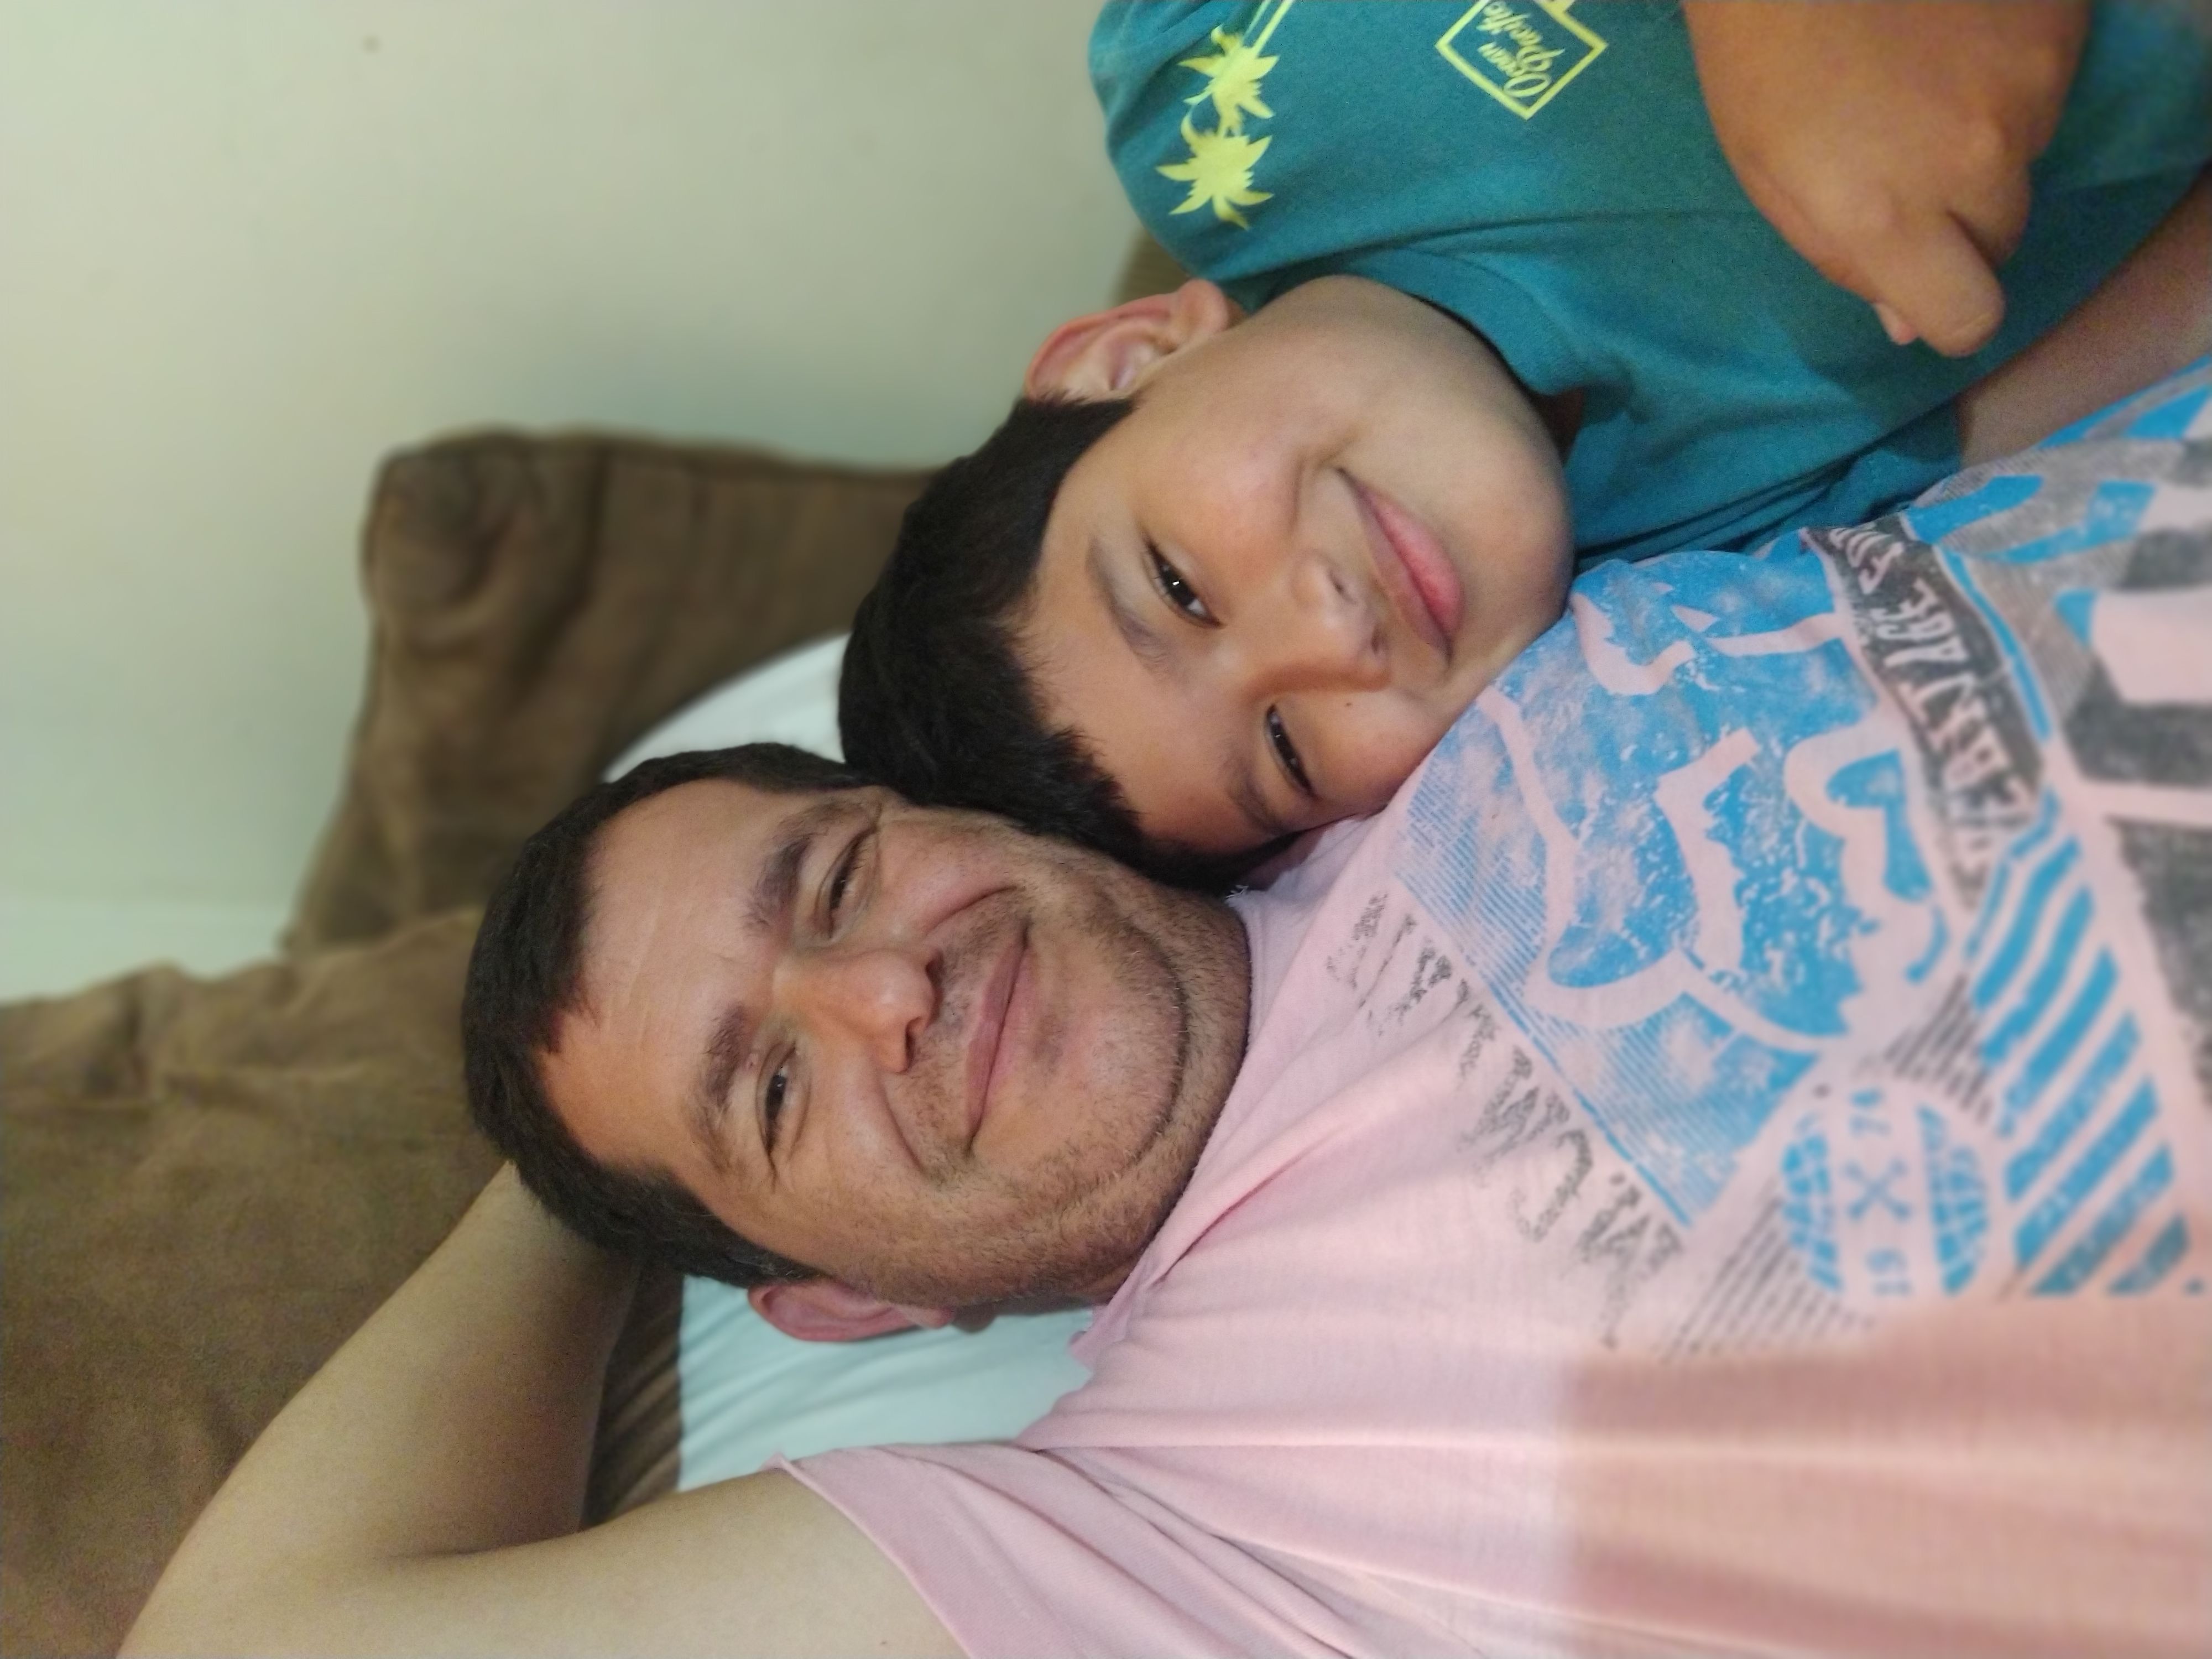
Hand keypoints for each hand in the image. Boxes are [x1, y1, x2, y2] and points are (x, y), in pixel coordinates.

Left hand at [1683, 0, 2088, 355]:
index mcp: (1887, 220)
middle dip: (1960, 221)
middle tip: (1906, 160)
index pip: (1967, 320)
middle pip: (1999, 242)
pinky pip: (2047, 87)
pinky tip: (1952, 37)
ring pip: (2024, 162)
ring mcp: (2027, 94)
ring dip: (1984, 140)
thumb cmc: (1763, 60)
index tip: (1930, 283)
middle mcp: (1972, 167)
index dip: (1949, 310)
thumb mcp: (1772, 178)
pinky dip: (2010, 75)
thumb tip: (1909, 322)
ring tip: (1921, 82)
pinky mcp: (2058, 33)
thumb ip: (1845, 257)